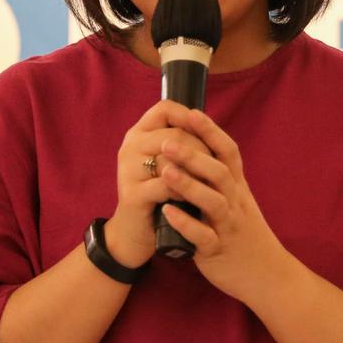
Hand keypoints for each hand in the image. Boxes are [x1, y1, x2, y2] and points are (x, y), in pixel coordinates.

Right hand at [108, 99, 212, 268]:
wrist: (136, 233)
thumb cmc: (158, 195)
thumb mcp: (168, 164)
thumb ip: (182, 143)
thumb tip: (208, 124)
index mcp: (139, 134)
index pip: (164, 109)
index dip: (189, 116)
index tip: (206, 132)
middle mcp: (130, 147)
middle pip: (174, 134)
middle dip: (201, 150)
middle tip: (214, 167)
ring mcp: (128, 170)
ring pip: (171, 158)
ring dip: (195, 172)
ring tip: (206, 185)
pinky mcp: (133, 195)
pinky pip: (166, 185)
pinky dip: (184, 192)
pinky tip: (192, 201)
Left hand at [152, 107, 290, 305]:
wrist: (268, 276)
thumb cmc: (246, 235)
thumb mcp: (238, 202)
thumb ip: (221, 180)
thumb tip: (198, 151)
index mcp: (238, 189)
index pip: (228, 153)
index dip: (210, 132)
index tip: (190, 112)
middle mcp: (236, 203)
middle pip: (219, 173)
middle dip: (193, 155)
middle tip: (166, 141)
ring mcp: (228, 227)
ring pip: (213, 201)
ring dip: (189, 185)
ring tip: (165, 172)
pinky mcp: (219, 251)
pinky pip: (203, 236)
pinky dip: (186, 224)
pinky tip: (167, 213)